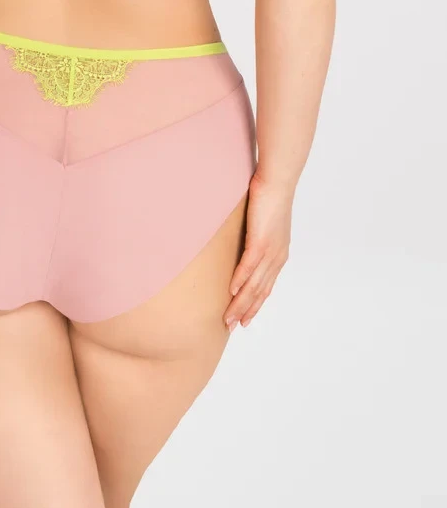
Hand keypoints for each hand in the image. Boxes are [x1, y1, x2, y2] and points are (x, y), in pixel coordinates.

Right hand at [224, 171, 292, 331]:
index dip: (255, 304)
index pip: (266, 286)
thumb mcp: (263, 224)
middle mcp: (277, 257)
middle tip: (232, 326)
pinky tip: (231, 290)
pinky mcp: (261, 241)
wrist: (277, 182)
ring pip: (254, 284)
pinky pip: (249, 266)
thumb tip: (242, 243)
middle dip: (246, 310)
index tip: (244, 318)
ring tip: (228, 317)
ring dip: (240, 302)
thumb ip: (254, 238)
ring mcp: (270, 251)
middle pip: (260, 291)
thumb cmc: (269, 197)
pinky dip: (240, 280)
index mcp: (278, 255)